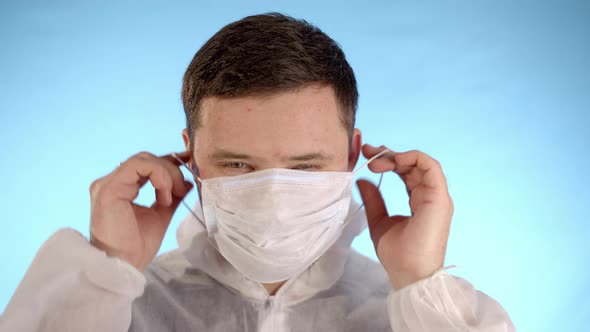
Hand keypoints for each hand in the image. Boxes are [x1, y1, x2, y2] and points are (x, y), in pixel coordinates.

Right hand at [89, 151, 192, 270]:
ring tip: (173, 194)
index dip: (169, 160)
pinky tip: (163, 196)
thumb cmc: (137, 246)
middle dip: (171, 169)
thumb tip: (187, 182)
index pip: (146, 164)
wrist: (123, 266)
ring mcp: (108, 183)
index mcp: (121, 187)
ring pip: (144, 159)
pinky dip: (158, 176)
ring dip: (166, 174)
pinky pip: (138, 166)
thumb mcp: (160, 215)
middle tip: (183, 189)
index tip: (189, 160)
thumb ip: (171, 197)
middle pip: (146, 158)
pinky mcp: (109, 188)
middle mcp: (111, 182)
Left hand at [357, 144, 453, 288]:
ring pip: (421, 163)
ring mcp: (437, 197)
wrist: (408, 273)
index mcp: (419, 201)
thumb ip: (374, 199)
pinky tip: (394, 160)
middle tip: (367, 153)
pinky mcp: (439, 198)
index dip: (387, 161)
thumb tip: (363, 180)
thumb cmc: (397, 254)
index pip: (405, 173)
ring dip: (397, 156)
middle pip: (412, 165)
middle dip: (388, 155)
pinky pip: (431, 167)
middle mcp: (430, 196)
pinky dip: (414, 158)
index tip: (366, 157)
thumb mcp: (378, 220)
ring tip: (376, 160)